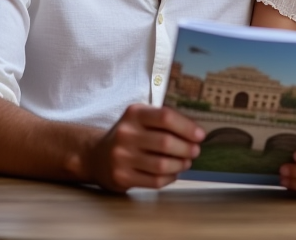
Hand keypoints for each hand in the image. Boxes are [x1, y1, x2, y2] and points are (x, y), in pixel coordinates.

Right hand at [87, 104, 203, 191]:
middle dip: (187, 149)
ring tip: (185, 162)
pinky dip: (169, 178)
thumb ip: (164, 122)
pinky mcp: (121, 177)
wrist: (96, 155)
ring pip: (162, 164)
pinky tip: (173, 173)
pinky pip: (154, 181)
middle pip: (166, 142)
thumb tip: (196, 134)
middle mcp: (126, 134)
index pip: (165, 117)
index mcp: (134, 114)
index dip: (187, 127)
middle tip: (195, 151)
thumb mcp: (140, 119)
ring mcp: (122, 157)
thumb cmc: (128, 135)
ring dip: (180, 165)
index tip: (200, 135)